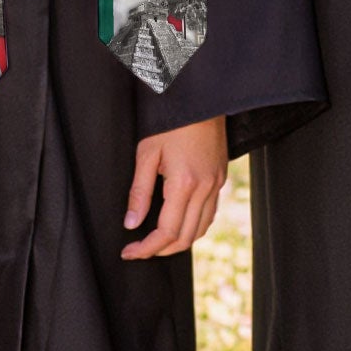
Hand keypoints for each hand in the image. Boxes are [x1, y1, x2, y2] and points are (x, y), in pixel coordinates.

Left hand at [121, 115, 228, 259]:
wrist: (201, 98)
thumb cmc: (172, 121)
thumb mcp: (147, 153)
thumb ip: (139, 192)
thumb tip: (131, 223)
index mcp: (184, 183)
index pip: (166, 232)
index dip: (146, 248)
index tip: (129, 252)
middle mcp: (205, 188)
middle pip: (185, 237)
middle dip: (160, 250)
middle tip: (139, 249)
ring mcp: (216, 183)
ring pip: (201, 229)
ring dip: (179, 241)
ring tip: (157, 241)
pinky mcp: (221, 177)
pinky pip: (210, 213)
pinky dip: (194, 226)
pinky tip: (179, 222)